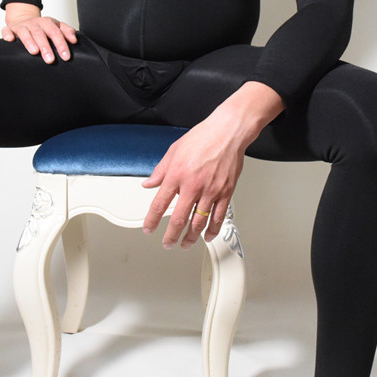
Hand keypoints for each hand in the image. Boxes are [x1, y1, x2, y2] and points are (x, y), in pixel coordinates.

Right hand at [2, 2, 76, 62]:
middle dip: (46, 47)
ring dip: (29, 42)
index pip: (56, 32)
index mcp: (47, 23)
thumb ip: (66, 32)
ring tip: (34, 52)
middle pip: (40, 34)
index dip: (61, 44)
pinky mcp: (10, 29)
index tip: (66, 57)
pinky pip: (7, 31)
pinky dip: (8, 34)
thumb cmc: (42, 27)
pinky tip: (10, 40)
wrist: (23, 18)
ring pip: (25, 33)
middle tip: (51, 60)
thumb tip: (74, 40)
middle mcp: (34, 24)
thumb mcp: (56, 26)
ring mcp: (22, 26)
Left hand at [141, 82, 284, 249]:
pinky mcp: (226, 193)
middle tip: (167, 243)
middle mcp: (193, 186)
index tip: (149, 229)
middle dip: (171, 236)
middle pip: (179, 220)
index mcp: (176, 175)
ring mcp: (211, 191)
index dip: (152, 220)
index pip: (160, 204)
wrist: (228, 132)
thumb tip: (149, 184)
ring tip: (185, 244)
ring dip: (190, 237)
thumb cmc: (203, 137)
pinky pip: (218, 217)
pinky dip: (212, 230)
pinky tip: (207, 236)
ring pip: (199, 223)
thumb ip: (160, 171)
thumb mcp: (174, 150)